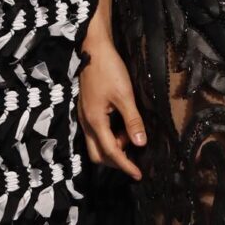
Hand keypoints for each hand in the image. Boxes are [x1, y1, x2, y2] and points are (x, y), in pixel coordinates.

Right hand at [77, 27, 145, 179]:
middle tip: (134, 161)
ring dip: (113, 148)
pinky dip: (109, 137)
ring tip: (131, 138)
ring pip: (96, 144)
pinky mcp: (86, 110)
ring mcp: (84, 117)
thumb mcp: (125, 95)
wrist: (93, 49)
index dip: (125, 165)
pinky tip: (122, 128)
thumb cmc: (109, 70)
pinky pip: (96, 133)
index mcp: (95, 121)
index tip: (138, 175)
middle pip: (98, 154)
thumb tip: (140, 144)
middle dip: (115, 162)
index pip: (111, 152)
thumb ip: (132, 121)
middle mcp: (86, 123)